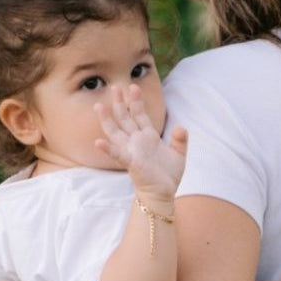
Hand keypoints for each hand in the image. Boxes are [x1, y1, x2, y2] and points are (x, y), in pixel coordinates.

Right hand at [95, 84, 187, 201]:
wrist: (163, 193)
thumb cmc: (168, 174)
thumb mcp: (179, 154)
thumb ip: (180, 140)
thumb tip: (181, 128)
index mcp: (147, 136)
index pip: (139, 114)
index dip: (136, 101)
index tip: (133, 86)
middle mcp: (136, 141)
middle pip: (125, 118)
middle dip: (120, 103)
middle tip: (114, 86)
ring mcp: (131, 151)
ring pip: (116, 132)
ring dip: (107, 120)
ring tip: (99, 106)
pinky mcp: (131, 163)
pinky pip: (118, 154)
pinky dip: (108, 149)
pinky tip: (99, 142)